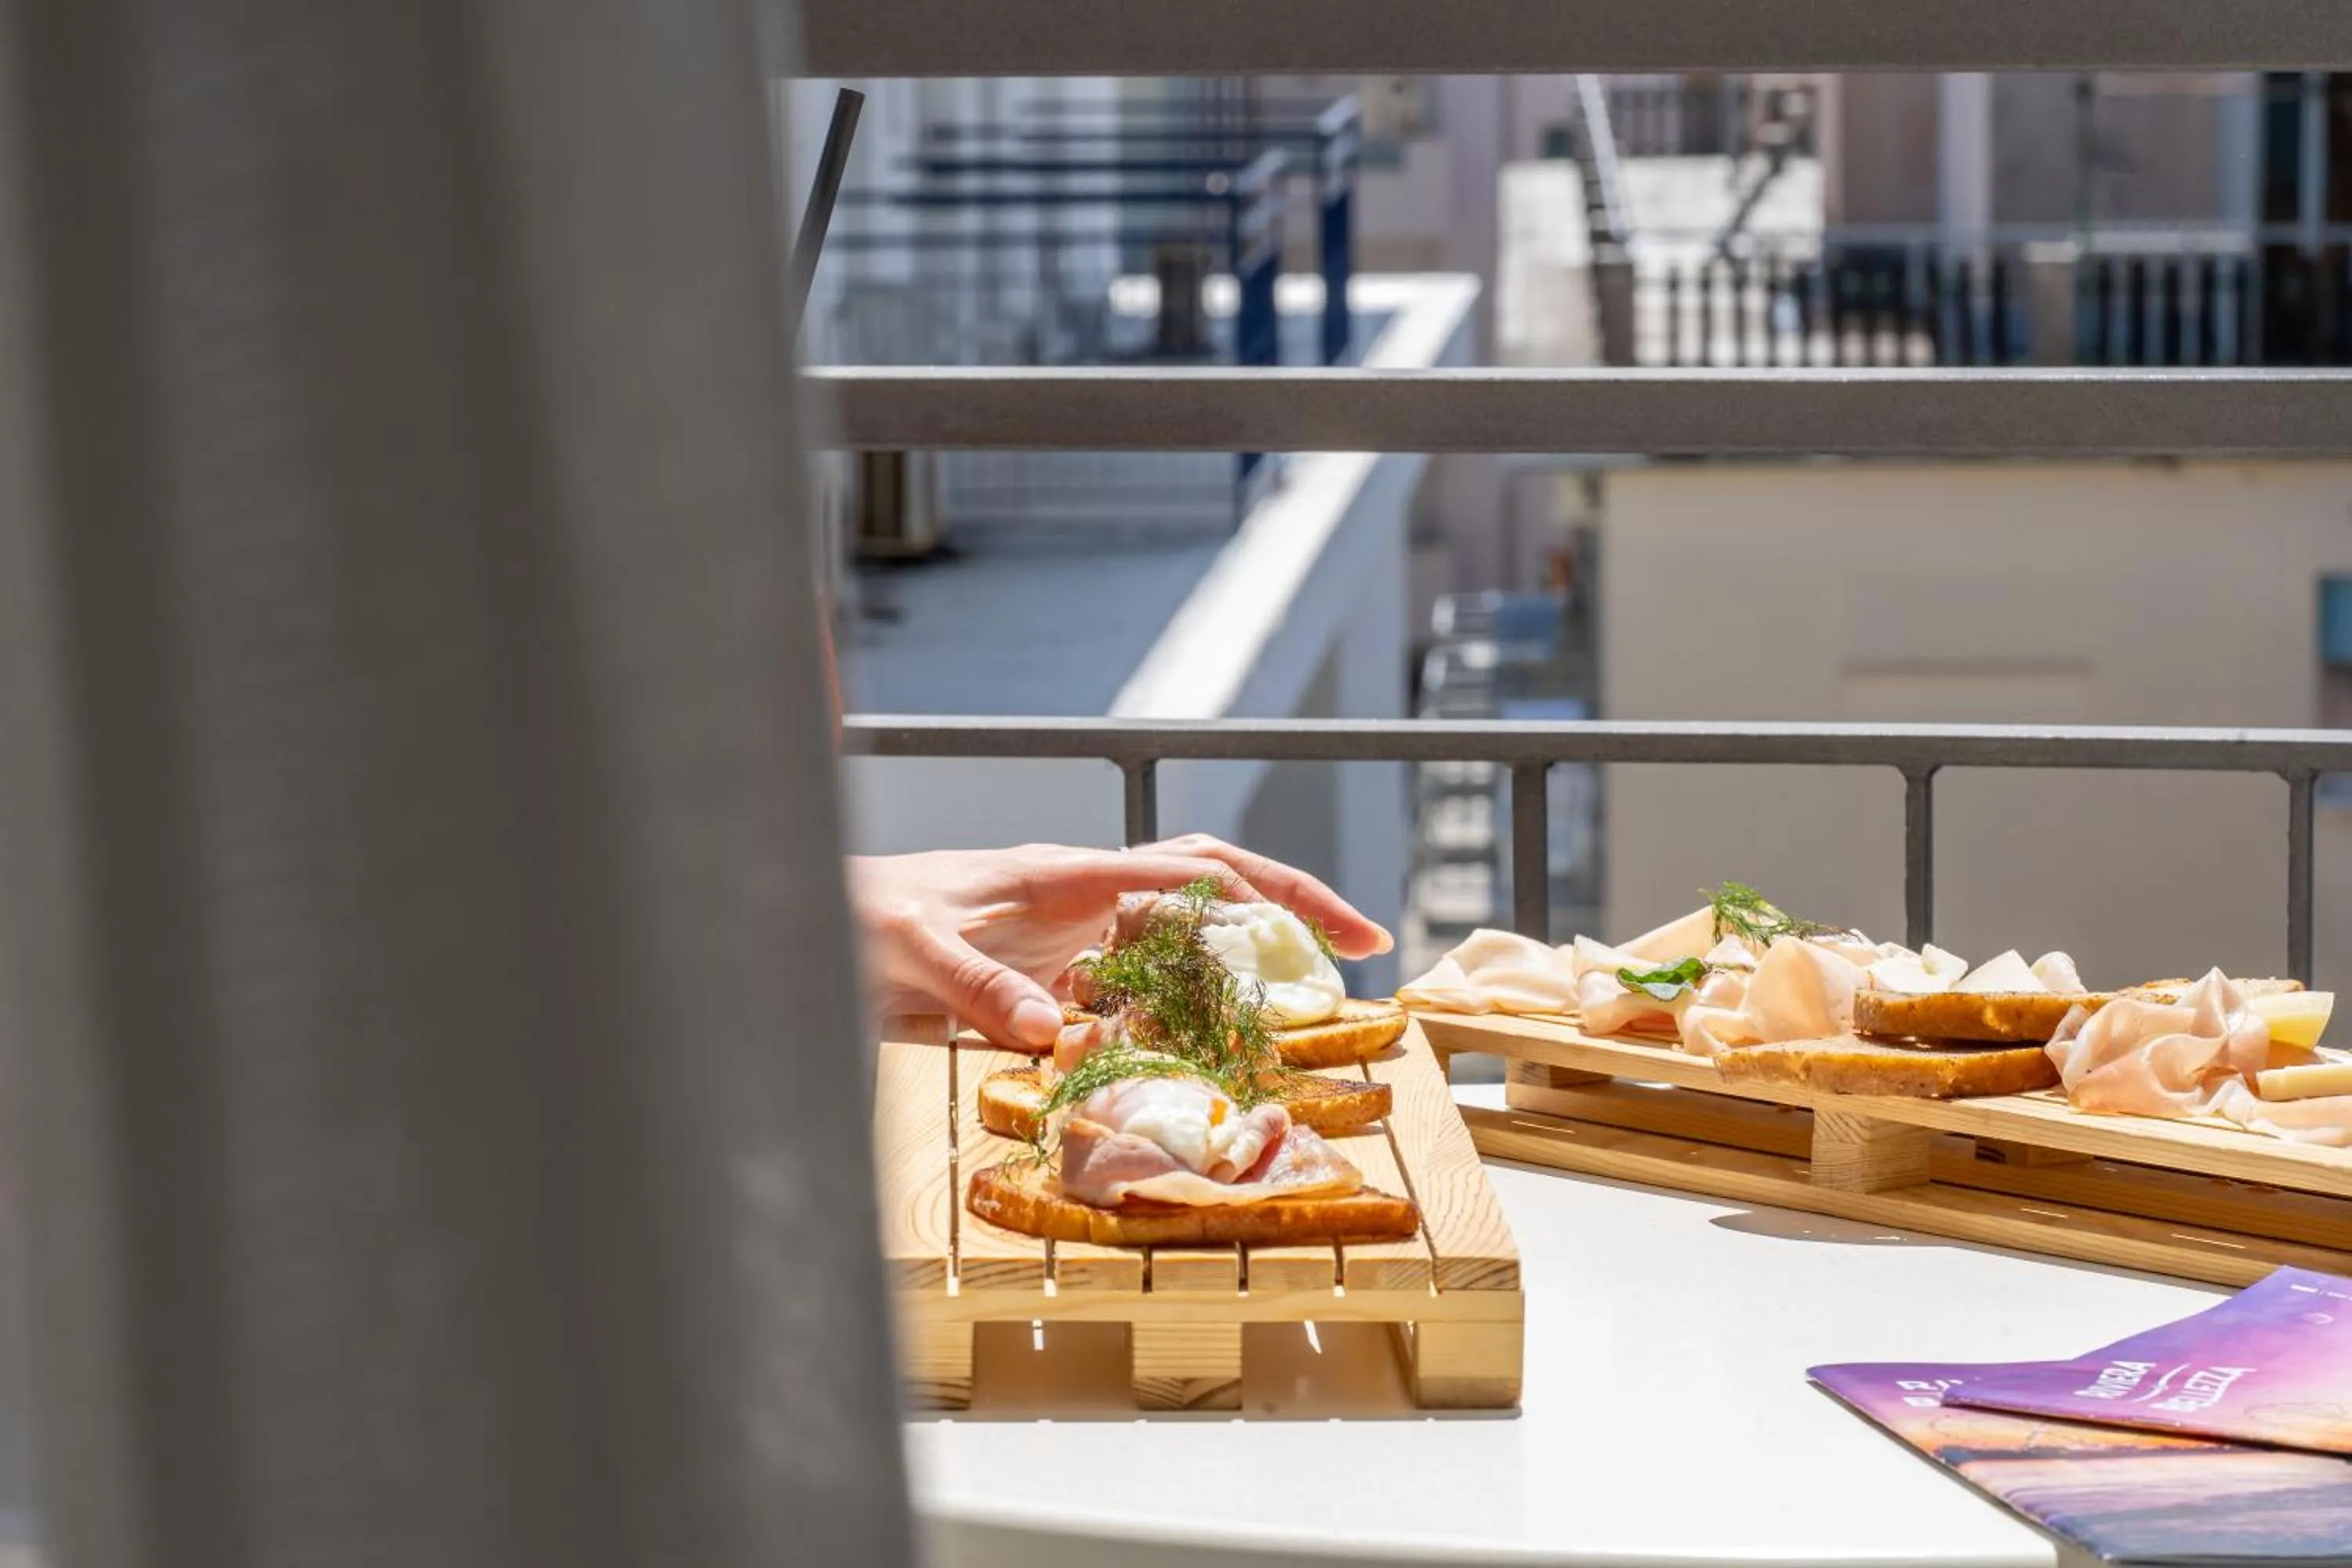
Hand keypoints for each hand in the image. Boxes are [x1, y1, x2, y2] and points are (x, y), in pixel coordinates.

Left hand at [848, 835, 1391, 1048]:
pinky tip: (1208, 1055)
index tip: (1339, 933)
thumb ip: (978, 988)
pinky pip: (1136, 991)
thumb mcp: (909, 951)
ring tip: (1309, 1008)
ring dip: (1244, 964)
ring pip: (1183, 939)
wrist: (813, 923)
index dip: (1272, 896)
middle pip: (1210, 887)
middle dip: (1288, 909)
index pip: (1192, 871)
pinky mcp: (1054, 976)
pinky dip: (1181, 1016)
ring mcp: (1072, 935)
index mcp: (1066, 874)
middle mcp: (1083, 898)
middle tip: (1360, 950)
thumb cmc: (857, 919)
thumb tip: (1049, 1032)